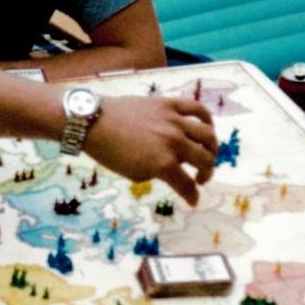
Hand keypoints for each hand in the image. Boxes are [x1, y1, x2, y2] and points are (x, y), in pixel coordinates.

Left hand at [85, 96, 216, 205]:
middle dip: (206, 174)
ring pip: (208, 135)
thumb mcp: (134, 174)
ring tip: (207, 154)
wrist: (93, 121)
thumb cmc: (109, 152)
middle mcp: (174, 143)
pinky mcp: (169, 103)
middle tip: (200, 178)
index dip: (193, 197)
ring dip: (212, 149)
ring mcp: (173, 121)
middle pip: (205, 160)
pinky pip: (197, 109)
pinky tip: (206, 127)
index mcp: (164, 164)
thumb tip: (173, 170)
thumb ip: (158, 173)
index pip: (187, 185)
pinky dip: (207, 119)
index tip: (194, 201)